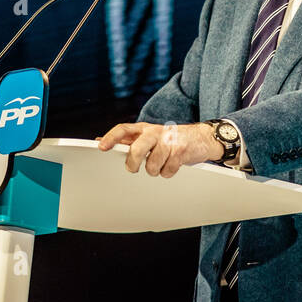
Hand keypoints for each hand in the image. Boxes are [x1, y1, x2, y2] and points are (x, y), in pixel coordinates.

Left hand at [96, 122, 223, 176]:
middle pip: (137, 149)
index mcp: (144, 128)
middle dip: (133, 163)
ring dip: (155, 170)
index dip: (111, 137)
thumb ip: (127, 139)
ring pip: (152, 165)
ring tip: (160, 164)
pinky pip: (167, 170)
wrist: (202, 138)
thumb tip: (100, 141)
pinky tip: (172, 165)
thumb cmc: (170, 139)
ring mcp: (169, 141)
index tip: (101, 147)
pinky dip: (168, 172)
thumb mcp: (148, 135)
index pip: (124, 129)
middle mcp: (155, 132)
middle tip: (134, 168)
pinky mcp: (181, 151)